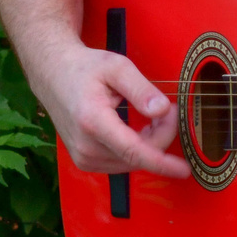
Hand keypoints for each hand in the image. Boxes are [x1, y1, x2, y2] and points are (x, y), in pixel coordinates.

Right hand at [36, 41, 190, 179]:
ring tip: (152, 116)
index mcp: (92, 121)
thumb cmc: (85, 68)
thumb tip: (162, 110)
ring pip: (132, 162)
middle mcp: (85, 146)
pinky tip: (137, 129)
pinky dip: (137, 149)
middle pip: (138, 155)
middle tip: (169, 109)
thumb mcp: (117, 67)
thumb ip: (141, 89)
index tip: (183, 169)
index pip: (132, 150)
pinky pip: (121, 162)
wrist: (53, 75)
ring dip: (150, 143)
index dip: (161, 162)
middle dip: (161, 136)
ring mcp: (84, 157)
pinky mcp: (85, 162)